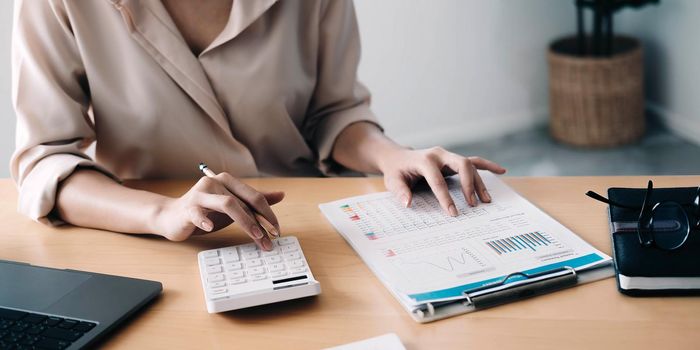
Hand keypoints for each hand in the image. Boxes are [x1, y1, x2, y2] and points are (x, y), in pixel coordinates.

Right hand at [152, 173, 284, 249]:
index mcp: (228, 181)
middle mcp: (215, 182)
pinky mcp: (187, 208)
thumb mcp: (233, 206)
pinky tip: (210, 227)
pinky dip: (205, 220)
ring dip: (246, 222)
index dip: (268, 214)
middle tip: (270, 239)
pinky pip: (198, 213)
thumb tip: (281, 195)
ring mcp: (201, 194)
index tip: (276, 231)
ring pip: (228, 204)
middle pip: (244, 201)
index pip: (254, 196)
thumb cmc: (205, 211)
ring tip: (256, 237)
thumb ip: (254, 201)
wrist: (171, 216)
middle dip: (260, 222)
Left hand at [379, 147, 505, 215]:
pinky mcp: (453, 160)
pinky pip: (474, 161)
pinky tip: (501, 171)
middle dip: (468, 184)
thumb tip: (408, 203)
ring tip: (486, 200)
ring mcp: (448, 156)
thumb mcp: (393, 181)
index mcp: (424, 160)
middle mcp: (439, 155)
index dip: (445, 197)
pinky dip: (488, 166)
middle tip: (472, 204)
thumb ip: (400, 191)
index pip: (438, 180)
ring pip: (470, 165)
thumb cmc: (397, 171)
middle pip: (461, 164)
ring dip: (479, 182)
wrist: (398, 157)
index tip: (453, 213)